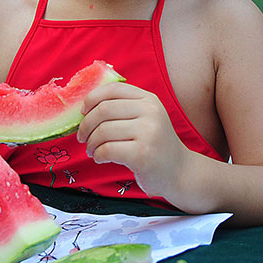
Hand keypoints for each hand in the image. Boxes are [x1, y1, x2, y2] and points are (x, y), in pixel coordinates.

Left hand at [77, 82, 188, 199]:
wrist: (180, 172)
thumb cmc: (154, 146)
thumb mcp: (145, 119)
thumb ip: (122, 108)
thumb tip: (84, 108)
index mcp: (148, 99)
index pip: (113, 89)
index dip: (92, 98)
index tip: (83, 112)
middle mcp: (150, 112)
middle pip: (103, 109)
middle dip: (86, 125)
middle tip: (82, 138)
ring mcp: (148, 132)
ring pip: (103, 131)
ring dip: (91, 143)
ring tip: (92, 151)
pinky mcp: (142, 154)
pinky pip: (107, 150)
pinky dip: (98, 155)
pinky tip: (101, 158)